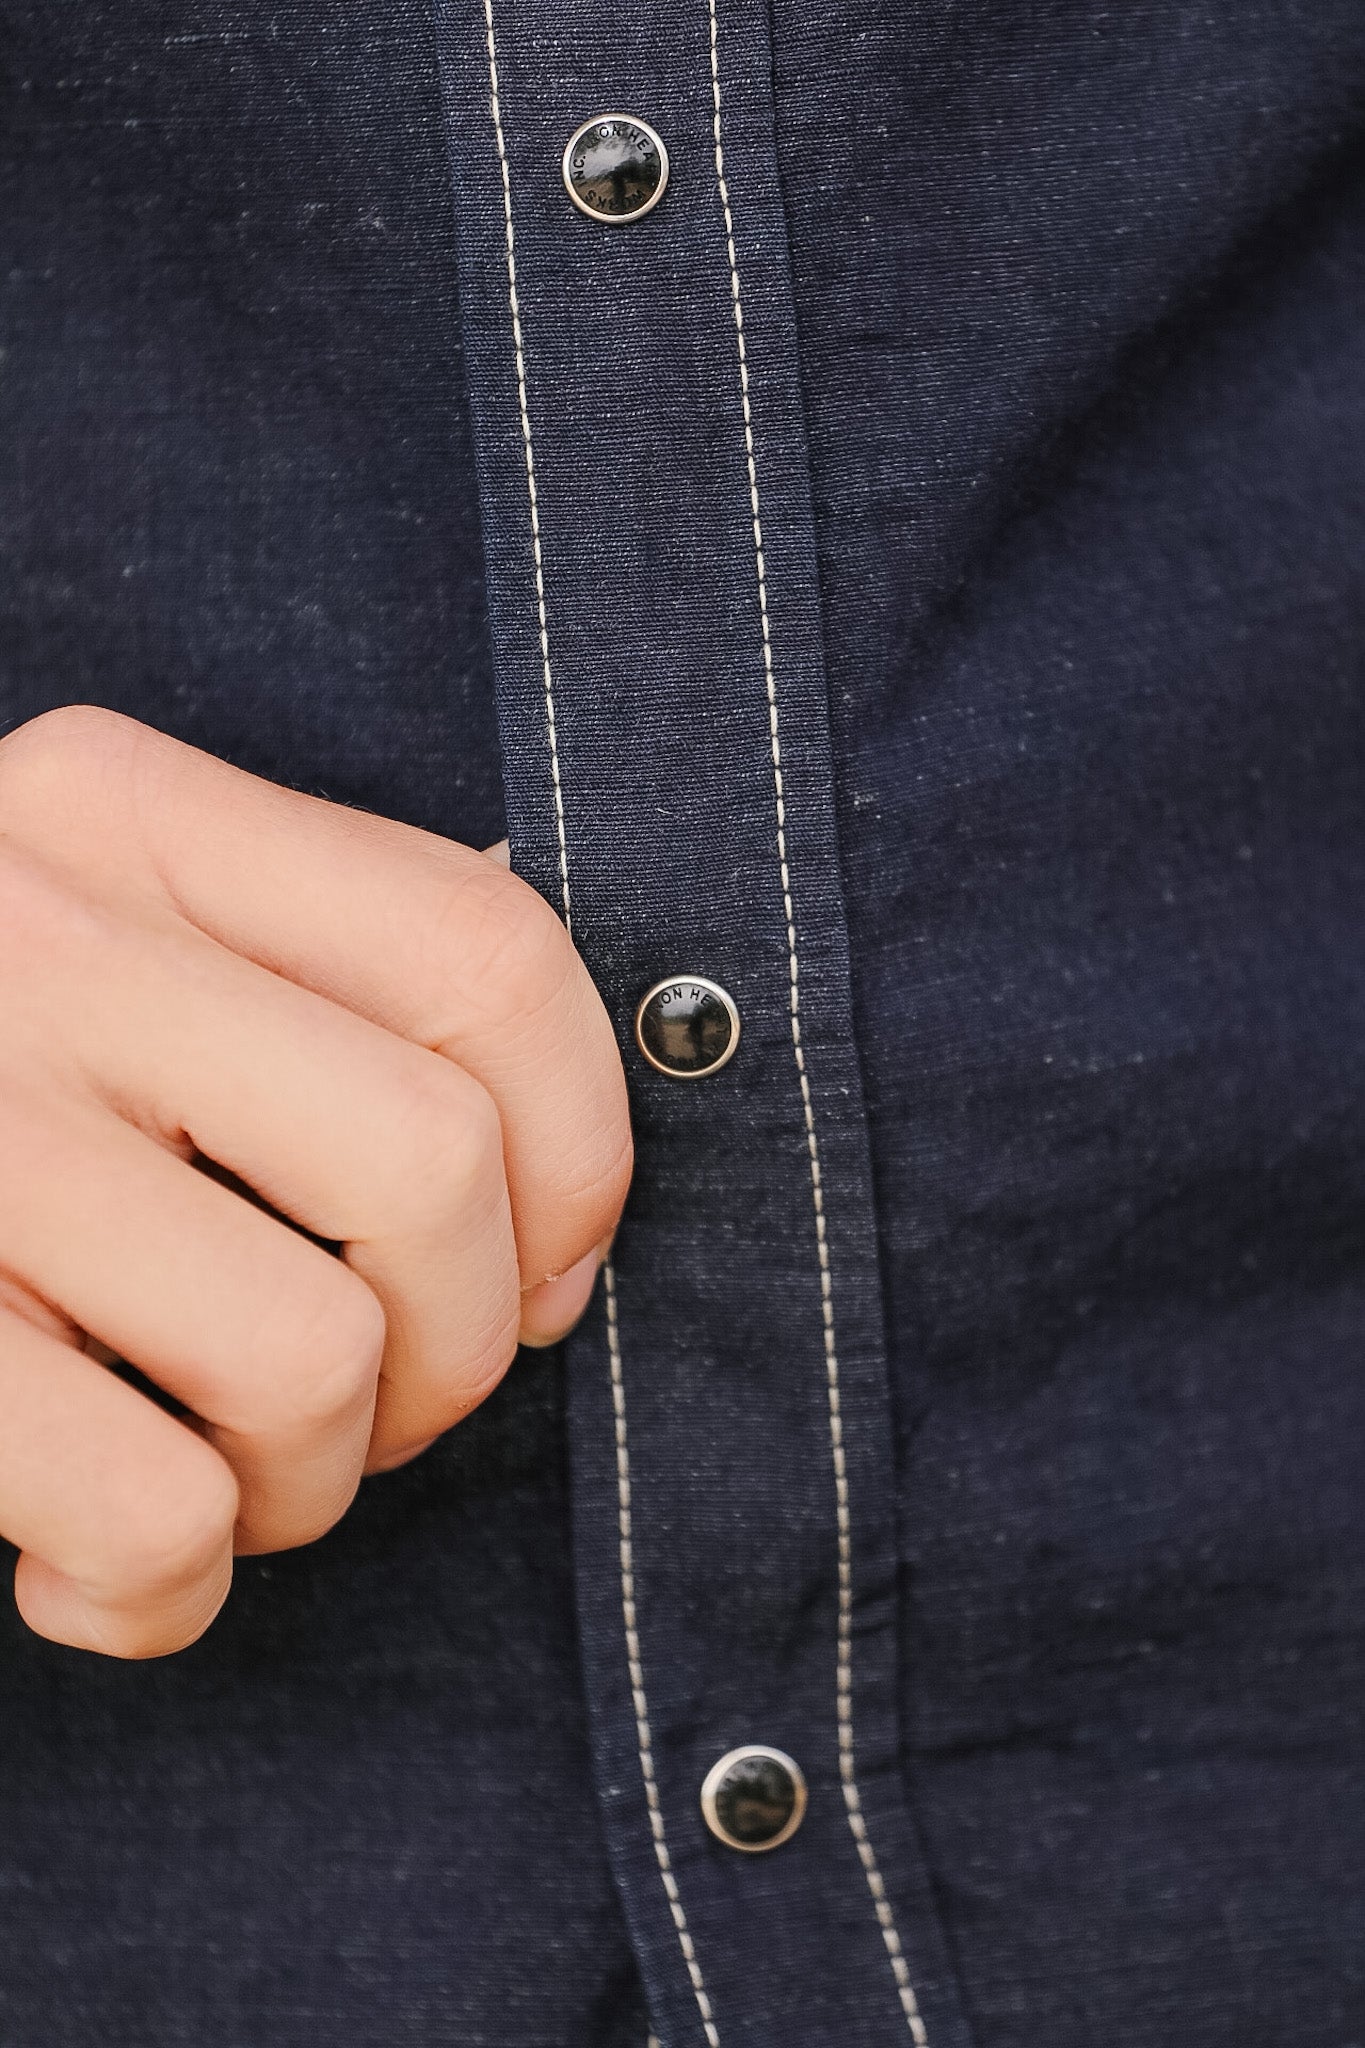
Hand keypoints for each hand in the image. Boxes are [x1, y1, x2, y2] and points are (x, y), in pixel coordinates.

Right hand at [0, 708, 630, 1657]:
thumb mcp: (109, 943)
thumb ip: (310, 1002)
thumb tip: (558, 1219)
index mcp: (124, 811)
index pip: (491, 962)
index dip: (582, 1159)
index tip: (543, 1270)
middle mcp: (28, 938)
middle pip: (432, 1173)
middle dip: (457, 1351)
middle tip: (380, 1399)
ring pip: (309, 1364)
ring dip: (309, 1479)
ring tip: (223, 1472)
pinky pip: (150, 1519)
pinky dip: (164, 1590)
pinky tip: (86, 1558)